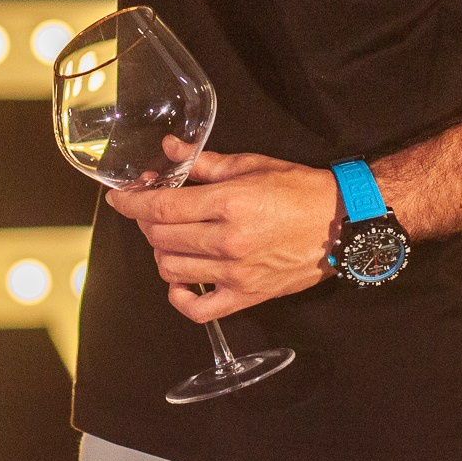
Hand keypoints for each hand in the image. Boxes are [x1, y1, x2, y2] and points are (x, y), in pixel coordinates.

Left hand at [104, 142, 342, 321]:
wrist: (343, 223)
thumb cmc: (299, 190)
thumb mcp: (250, 165)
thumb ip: (204, 163)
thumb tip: (169, 150)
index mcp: (229, 203)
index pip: (162, 208)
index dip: (132, 203)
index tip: (118, 197)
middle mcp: (229, 241)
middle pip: (161, 238)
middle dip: (146, 223)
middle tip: (152, 211)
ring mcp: (237, 272)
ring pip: (171, 269)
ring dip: (160, 253)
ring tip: (171, 239)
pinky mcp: (248, 295)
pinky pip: (199, 309)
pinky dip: (180, 298)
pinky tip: (180, 280)